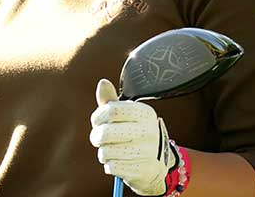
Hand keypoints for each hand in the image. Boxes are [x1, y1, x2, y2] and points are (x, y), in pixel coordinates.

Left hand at [89, 79, 177, 195]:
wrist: (158, 162)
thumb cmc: (136, 133)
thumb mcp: (126, 114)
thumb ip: (111, 100)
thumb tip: (102, 83)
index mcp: (145, 113)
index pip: (111, 110)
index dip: (98, 116)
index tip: (97, 121)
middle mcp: (149, 131)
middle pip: (106, 133)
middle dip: (96, 136)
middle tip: (98, 138)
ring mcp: (148, 152)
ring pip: (106, 152)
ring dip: (103, 152)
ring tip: (111, 150)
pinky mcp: (143, 170)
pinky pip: (112, 167)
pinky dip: (110, 165)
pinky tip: (119, 161)